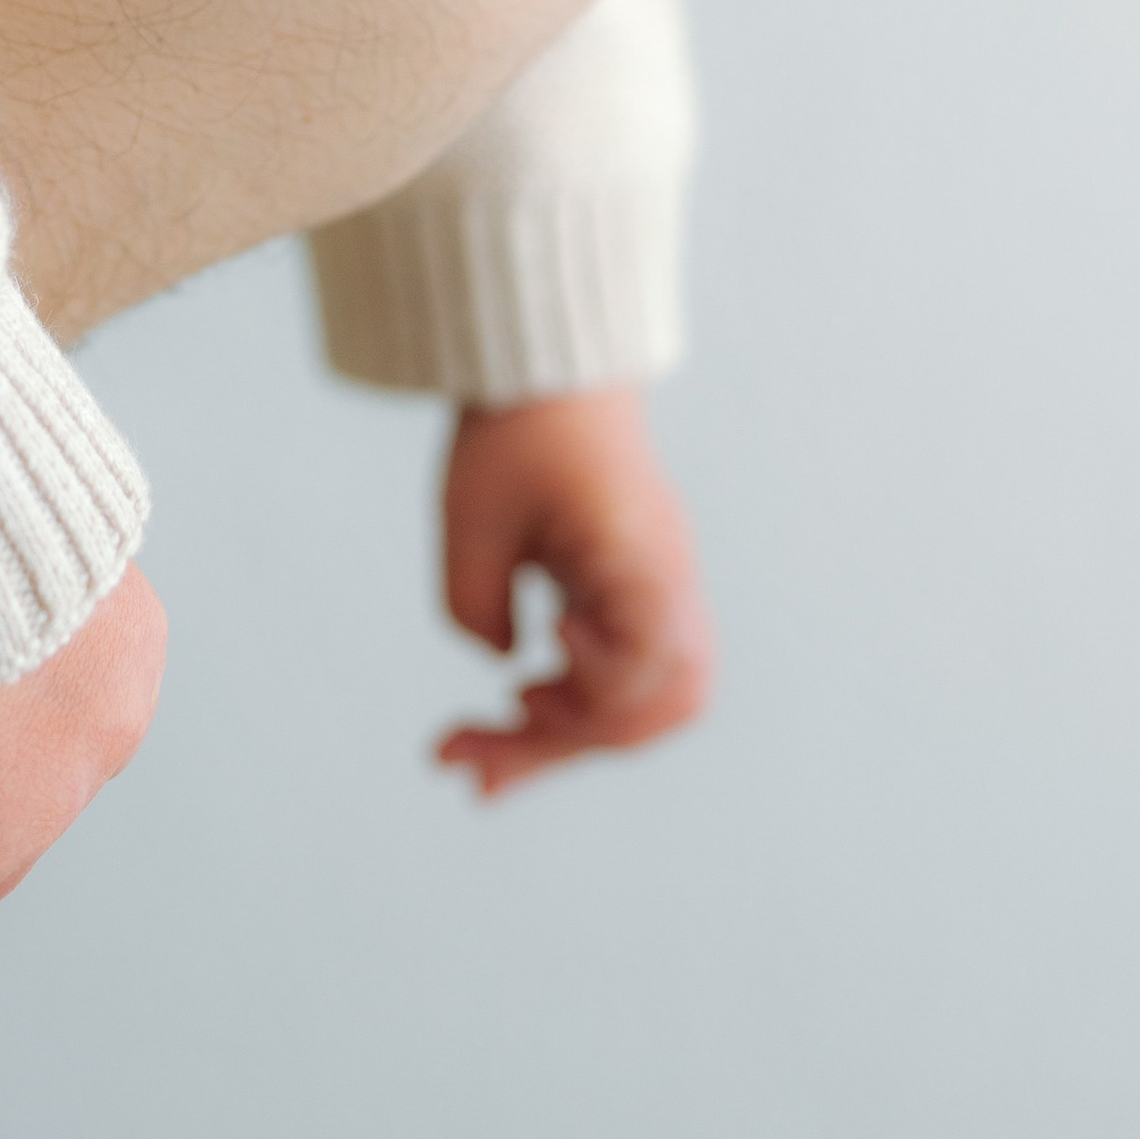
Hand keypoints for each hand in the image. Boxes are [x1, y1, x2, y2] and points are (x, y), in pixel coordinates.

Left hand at [436, 389, 713, 796]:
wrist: (551, 368)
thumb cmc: (513, 433)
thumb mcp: (470, 519)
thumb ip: (475, 608)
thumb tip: (504, 667)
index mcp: (640, 554)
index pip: (646, 665)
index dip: (591, 691)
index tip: (522, 683)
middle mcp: (669, 577)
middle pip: (656, 703)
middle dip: (565, 745)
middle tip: (470, 770)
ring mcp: (664, 586)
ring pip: (652, 700)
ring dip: (575, 733)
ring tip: (487, 750)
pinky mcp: (643, 590)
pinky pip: (634, 671)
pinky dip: (582, 700)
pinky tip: (521, 700)